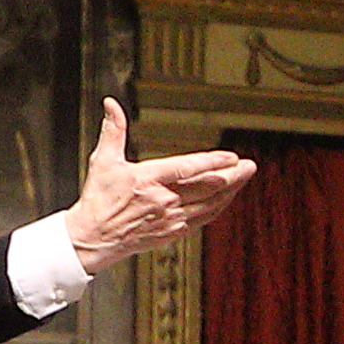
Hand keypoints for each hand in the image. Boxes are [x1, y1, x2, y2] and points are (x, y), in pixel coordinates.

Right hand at [62, 97, 255, 272]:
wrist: (93, 237)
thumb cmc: (98, 200)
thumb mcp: (103, 161)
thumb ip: (113, 131)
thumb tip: (111, 105)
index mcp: (147, 181)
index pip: (186, 169)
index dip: (212, 163)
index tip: (231, 157)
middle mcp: (163, 201)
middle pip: (206, 188)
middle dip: (232, 176)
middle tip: (249, 165)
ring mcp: (171, 219)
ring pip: (209, 204)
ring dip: (230, 191)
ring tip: (244, 177)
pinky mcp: (173, 232)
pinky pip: (203, 218)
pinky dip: (218, 206)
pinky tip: (227, 197)